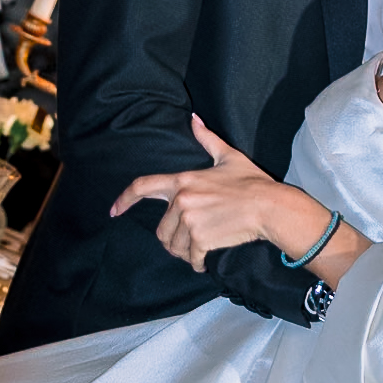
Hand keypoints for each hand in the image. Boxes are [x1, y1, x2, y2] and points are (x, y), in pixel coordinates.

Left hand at [111, 115, 329, 272]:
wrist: (269, 206)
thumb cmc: (251, 182)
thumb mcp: (228, 157)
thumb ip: (207, 139)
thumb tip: (194, 119)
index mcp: (183, 180)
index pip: (143, 186)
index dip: (124, 199)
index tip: (114, 211)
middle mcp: (182, 200)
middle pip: (161, 228)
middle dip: (173, 238)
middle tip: (190, 241)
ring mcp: (190, 220)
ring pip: (174, 246)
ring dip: (185, 253)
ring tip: (198, 250)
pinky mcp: (201, 239)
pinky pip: (191, 258)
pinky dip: (197, 263)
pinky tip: (205, 262)